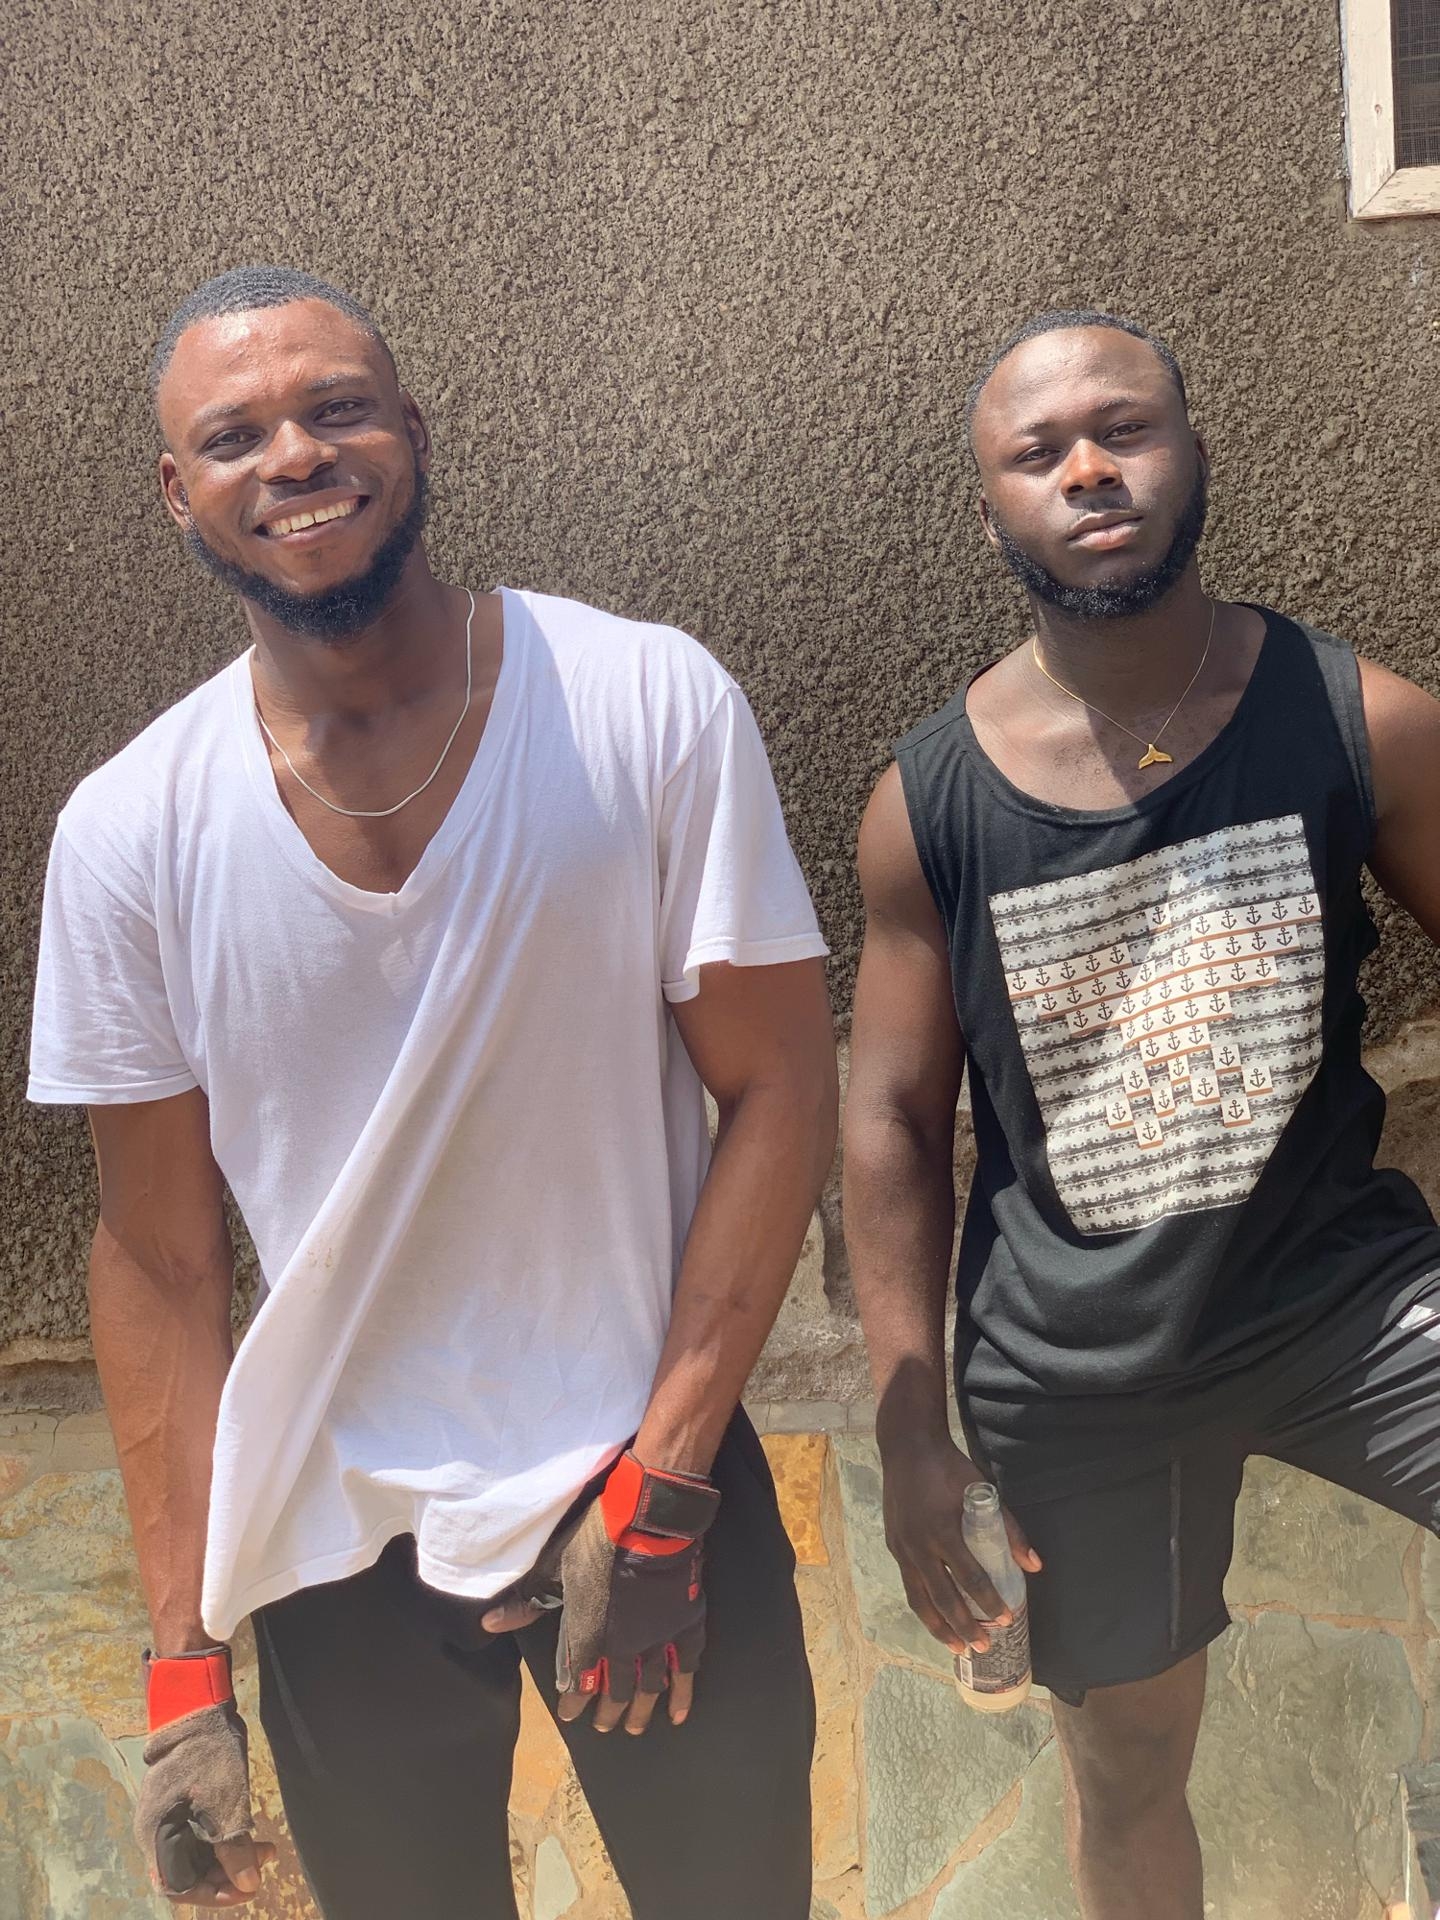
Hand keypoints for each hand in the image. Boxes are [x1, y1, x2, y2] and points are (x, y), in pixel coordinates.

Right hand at [136, 1701, 272, 1905]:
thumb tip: (248, 1885)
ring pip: (198, 1853)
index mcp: (157, 1836)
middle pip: (189, 1872)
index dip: (212, 1894)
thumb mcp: (226, 1804)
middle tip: (264, 1865)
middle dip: (228, 1874)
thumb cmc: (208, 1753)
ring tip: (268, 1849)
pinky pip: (201, 1833)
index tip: (247, 1888)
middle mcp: (156, 1832)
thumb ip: (234, 1849)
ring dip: (231, 1857)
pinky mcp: (181, 1802)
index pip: (178, 1887)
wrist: (197, 1705)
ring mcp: (168, 1816)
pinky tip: (253, 1834)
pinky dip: (226, 1838)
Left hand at [482, 1450, 718, 1736]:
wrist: (651, 1519)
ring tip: (636, 1727)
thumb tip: (488, 1624)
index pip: (578, 1682)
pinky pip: (687, 1667)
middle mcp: (626, 1647)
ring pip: (650, 1686)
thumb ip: (528, 1601)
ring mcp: (659, 1638)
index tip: (569, 1715)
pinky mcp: (687, 1624)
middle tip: (604, 1727)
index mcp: (591, 1636)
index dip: (573, 1703)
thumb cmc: (598, 1539)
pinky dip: (683, 1691)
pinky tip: (679, 1712)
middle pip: (617, 1690)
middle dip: (608, 1711)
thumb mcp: (556, 1566)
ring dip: (641, 1709)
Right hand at [880, 1434, 1039, 1656]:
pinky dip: (924, 1607)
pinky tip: (936, 1618)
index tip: (1005, 1619)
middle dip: (964, 1626)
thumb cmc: (949, 1469)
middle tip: (984, 1647)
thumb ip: (1008, 1529)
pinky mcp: (893, 1546)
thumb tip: (1034, 1565)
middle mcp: (918, 1544)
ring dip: (939, 1627)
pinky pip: (909, 1585)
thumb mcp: (983, 1491)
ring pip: (919, 1599)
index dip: (989, 1601)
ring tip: (957, 1648)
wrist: (907, 1447)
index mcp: (943, 1530)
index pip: (970, 1577)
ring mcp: (902, 1547)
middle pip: (942, 1597)